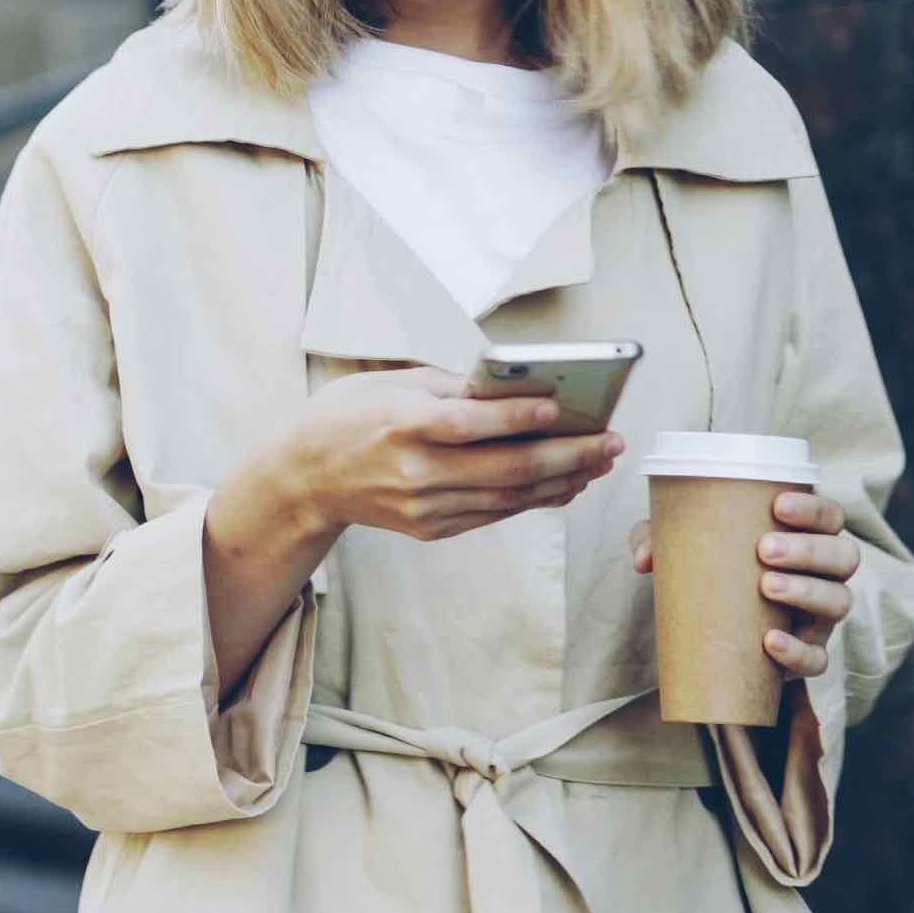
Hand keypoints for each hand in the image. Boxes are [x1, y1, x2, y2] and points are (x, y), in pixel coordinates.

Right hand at [268, 365, 624, 543]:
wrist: (303, 478)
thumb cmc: (348, 415)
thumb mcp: (391, 382)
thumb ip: (453, 387)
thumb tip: (517, 387)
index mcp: (400, 425)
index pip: (469, 425)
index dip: (519, 418)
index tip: (563, 406)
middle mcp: (414, 472)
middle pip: (504, 469)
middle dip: (567, 456)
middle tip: (611, 442)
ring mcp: (423, 508)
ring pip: (508, 498)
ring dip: (562, 482)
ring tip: (599, 462)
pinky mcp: (430, 530)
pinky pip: (493, 514)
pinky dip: (534, 500)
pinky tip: (564, 485)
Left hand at [628, 488, 857, 678]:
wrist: (714, 634)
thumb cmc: (712, 571)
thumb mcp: (684, 548)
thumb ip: (658, 540)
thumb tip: (644, 558)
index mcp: (807, 537)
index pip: (829, 516)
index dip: (813, 509)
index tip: (777, 505)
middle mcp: (826, 574)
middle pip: (843, 556)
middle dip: (808, 550)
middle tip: (763, 549)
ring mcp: (822, 616)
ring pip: (839, 601)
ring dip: (807, 592)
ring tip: (766, 587)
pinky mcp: (810, 654)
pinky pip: (819, 658)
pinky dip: (799, 651)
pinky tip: (770, 641)